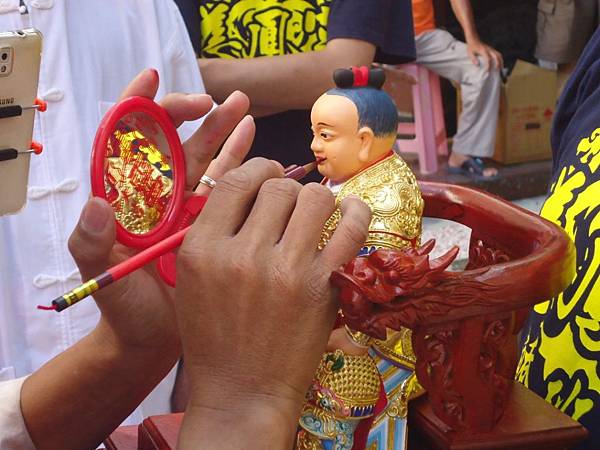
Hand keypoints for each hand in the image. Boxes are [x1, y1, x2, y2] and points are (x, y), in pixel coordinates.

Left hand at [67, 68, 253, 357]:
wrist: (151, 338)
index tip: (152, 81)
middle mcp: (157, 196)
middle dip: (191, 115)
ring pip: (204, 158)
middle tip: (214, 102)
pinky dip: (238, 159)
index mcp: (126, 199)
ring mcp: (186, 207)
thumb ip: (89, 242)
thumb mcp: (102, 276)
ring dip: (222, 129)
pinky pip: (225, 184)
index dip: (137, 108)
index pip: (126, 141)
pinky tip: (252, 138)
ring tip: (242, 105)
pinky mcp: (210, 222)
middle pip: (173, 142)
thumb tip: (93, 204)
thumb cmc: (123, 308)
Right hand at [175, 158, 370, 447]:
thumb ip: (214, 230)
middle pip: (279, 186)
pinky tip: (349, 212)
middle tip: (291, 208)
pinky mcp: (322, 287)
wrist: (243, 390)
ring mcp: (286, 271)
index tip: (269, 176)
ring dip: (318, 201)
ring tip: (316, 216)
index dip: (259, 169)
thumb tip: (253, 184)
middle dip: (288, 190)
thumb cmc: (214, 337)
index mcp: (202, 249)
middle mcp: (242, 255)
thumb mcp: (192, 280)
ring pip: (315, 198)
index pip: (236, 180)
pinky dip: (355, 211)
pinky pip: (350, 227)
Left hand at [466, 39, 502, 70]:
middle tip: (497, 71)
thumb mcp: (470, 53)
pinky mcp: (492, 49)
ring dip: (501, 62)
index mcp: (483, 50)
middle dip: (498, 64)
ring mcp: (491, 49)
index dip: (489, 66)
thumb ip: (473, 59)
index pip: (488, 59)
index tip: (487, 71)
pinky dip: (500, 59)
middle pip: (497, 56)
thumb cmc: (471, 47)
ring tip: (501, 69)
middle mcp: (489, 49)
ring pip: (499, 55)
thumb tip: (477, 66)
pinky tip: (500, 64)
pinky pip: (498, 54)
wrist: (474, 39)